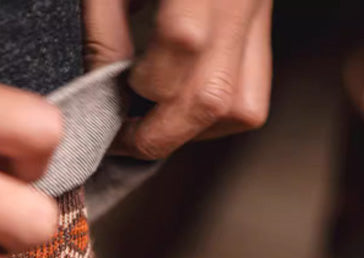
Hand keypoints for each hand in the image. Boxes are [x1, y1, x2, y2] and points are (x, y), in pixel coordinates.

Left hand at [84, 0, 271, 158]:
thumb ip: (104, 25)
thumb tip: (102, 87)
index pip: (182, 42)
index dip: (140, 84)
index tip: (111, 100)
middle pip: (215, 96)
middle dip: (162, 132)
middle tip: (125, 138)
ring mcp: (258, 13)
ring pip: (242, 106)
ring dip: (193, 131)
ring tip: (152, 121)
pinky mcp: (261, 26)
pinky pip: (252, 95)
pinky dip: (213, 117)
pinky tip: (178, 104)